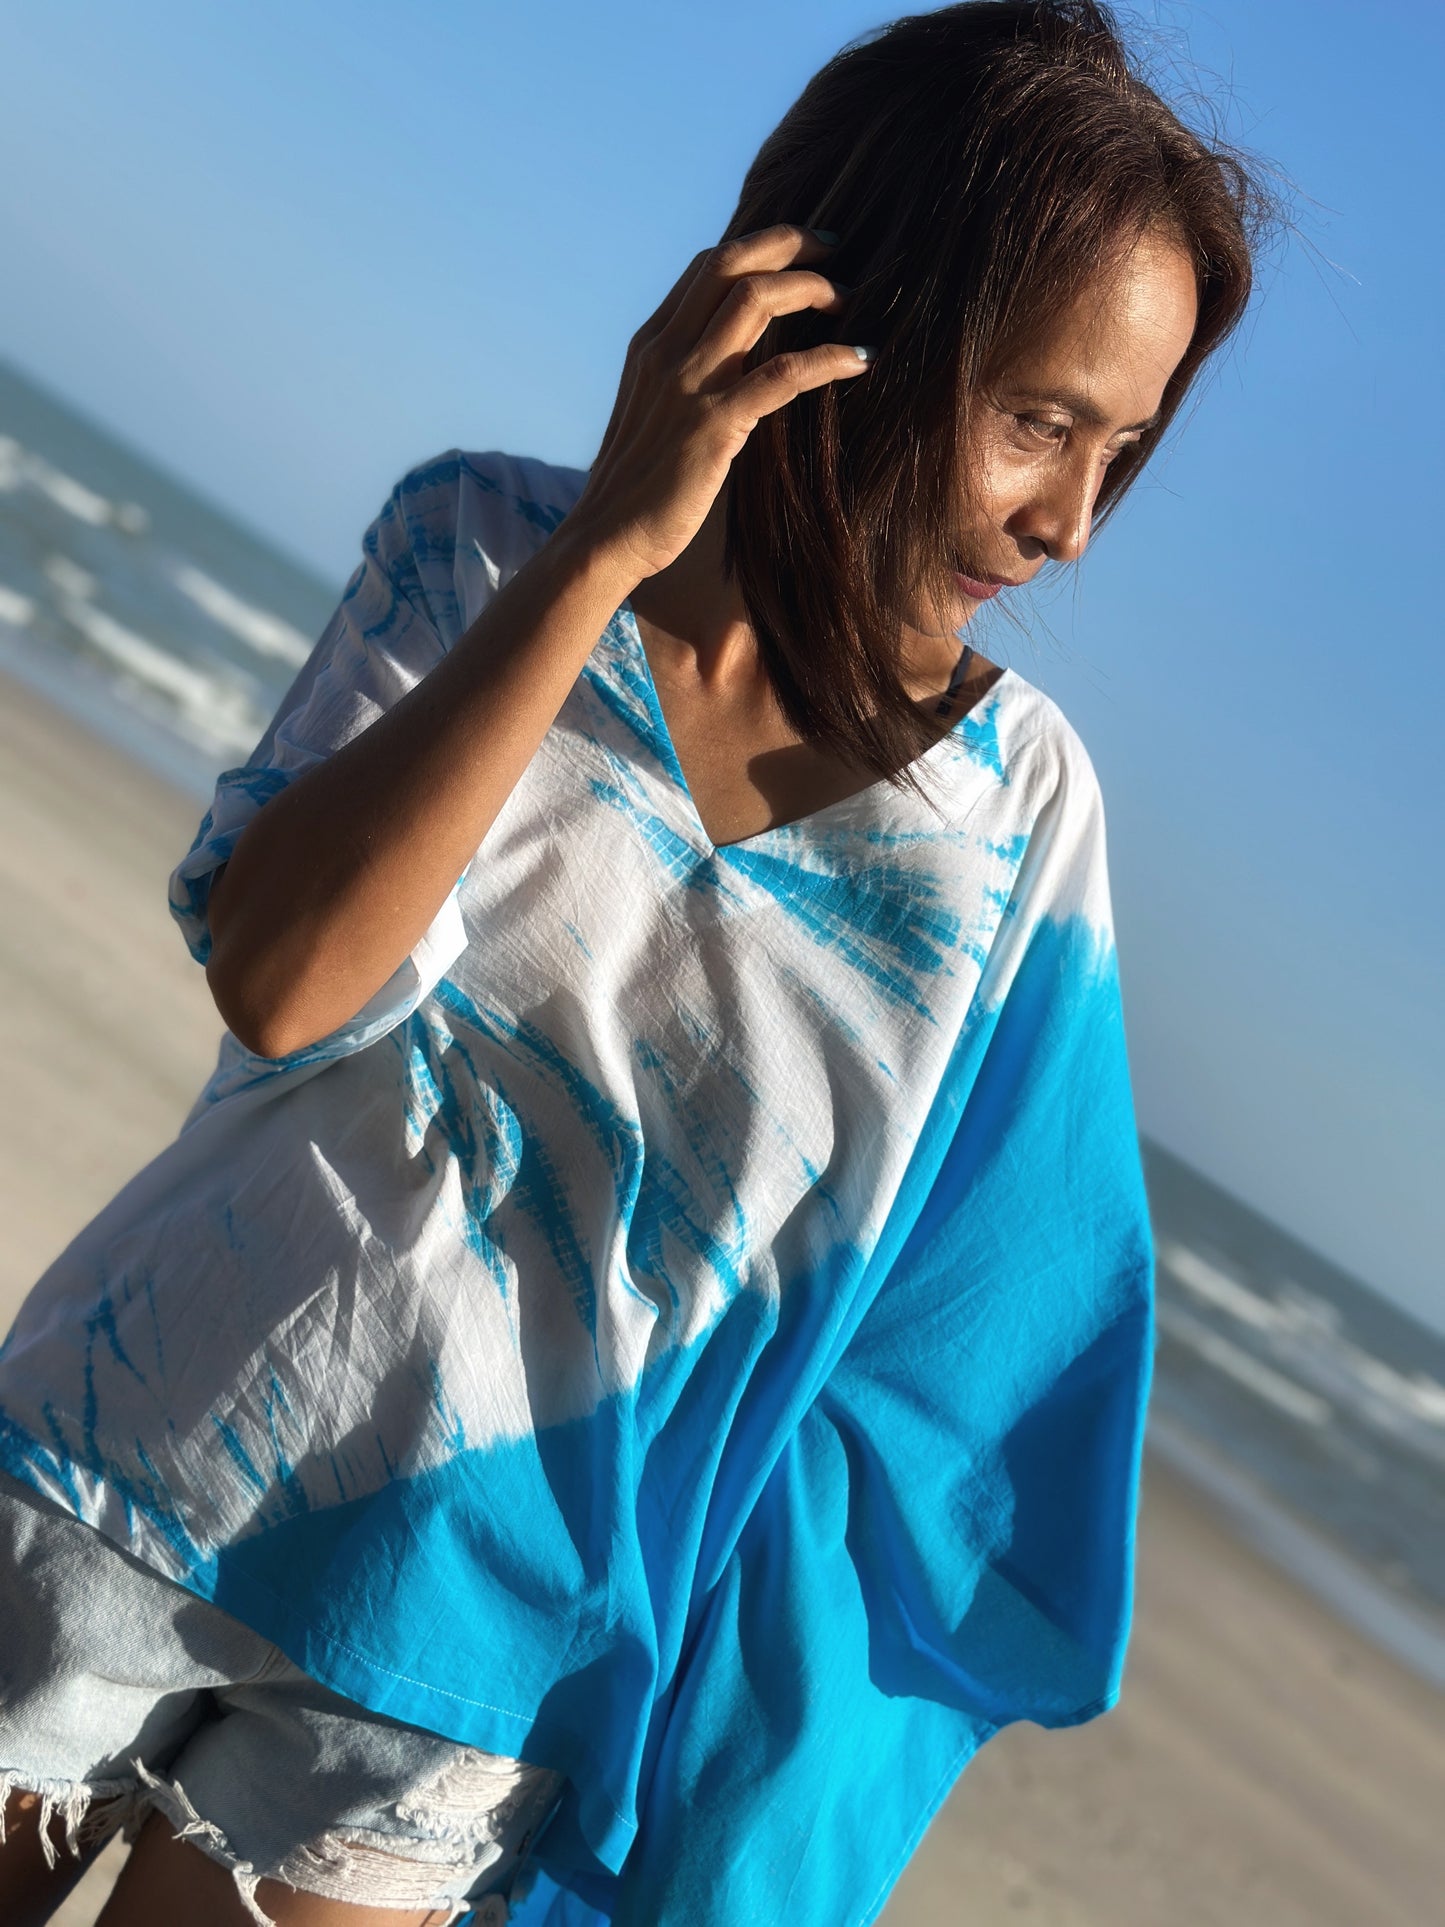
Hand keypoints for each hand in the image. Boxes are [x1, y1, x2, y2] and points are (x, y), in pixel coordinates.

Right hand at [566, 224, 867, 584]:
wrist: (605, 538)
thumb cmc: (635, 489)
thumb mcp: (653, 416)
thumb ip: (684, 381)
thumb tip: (731, 370)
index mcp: (651, 345)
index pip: (708, 266)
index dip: (760, 246)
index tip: (803, 250)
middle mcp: (666, 352)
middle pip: (732, 264)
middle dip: (790, 243)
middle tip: (835, 249)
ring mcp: (688, 385)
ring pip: (756, 300)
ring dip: (811, 288)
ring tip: (849, 300)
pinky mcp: (715, 426)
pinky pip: (783, 374)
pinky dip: (828, 359)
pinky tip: (859, 360)